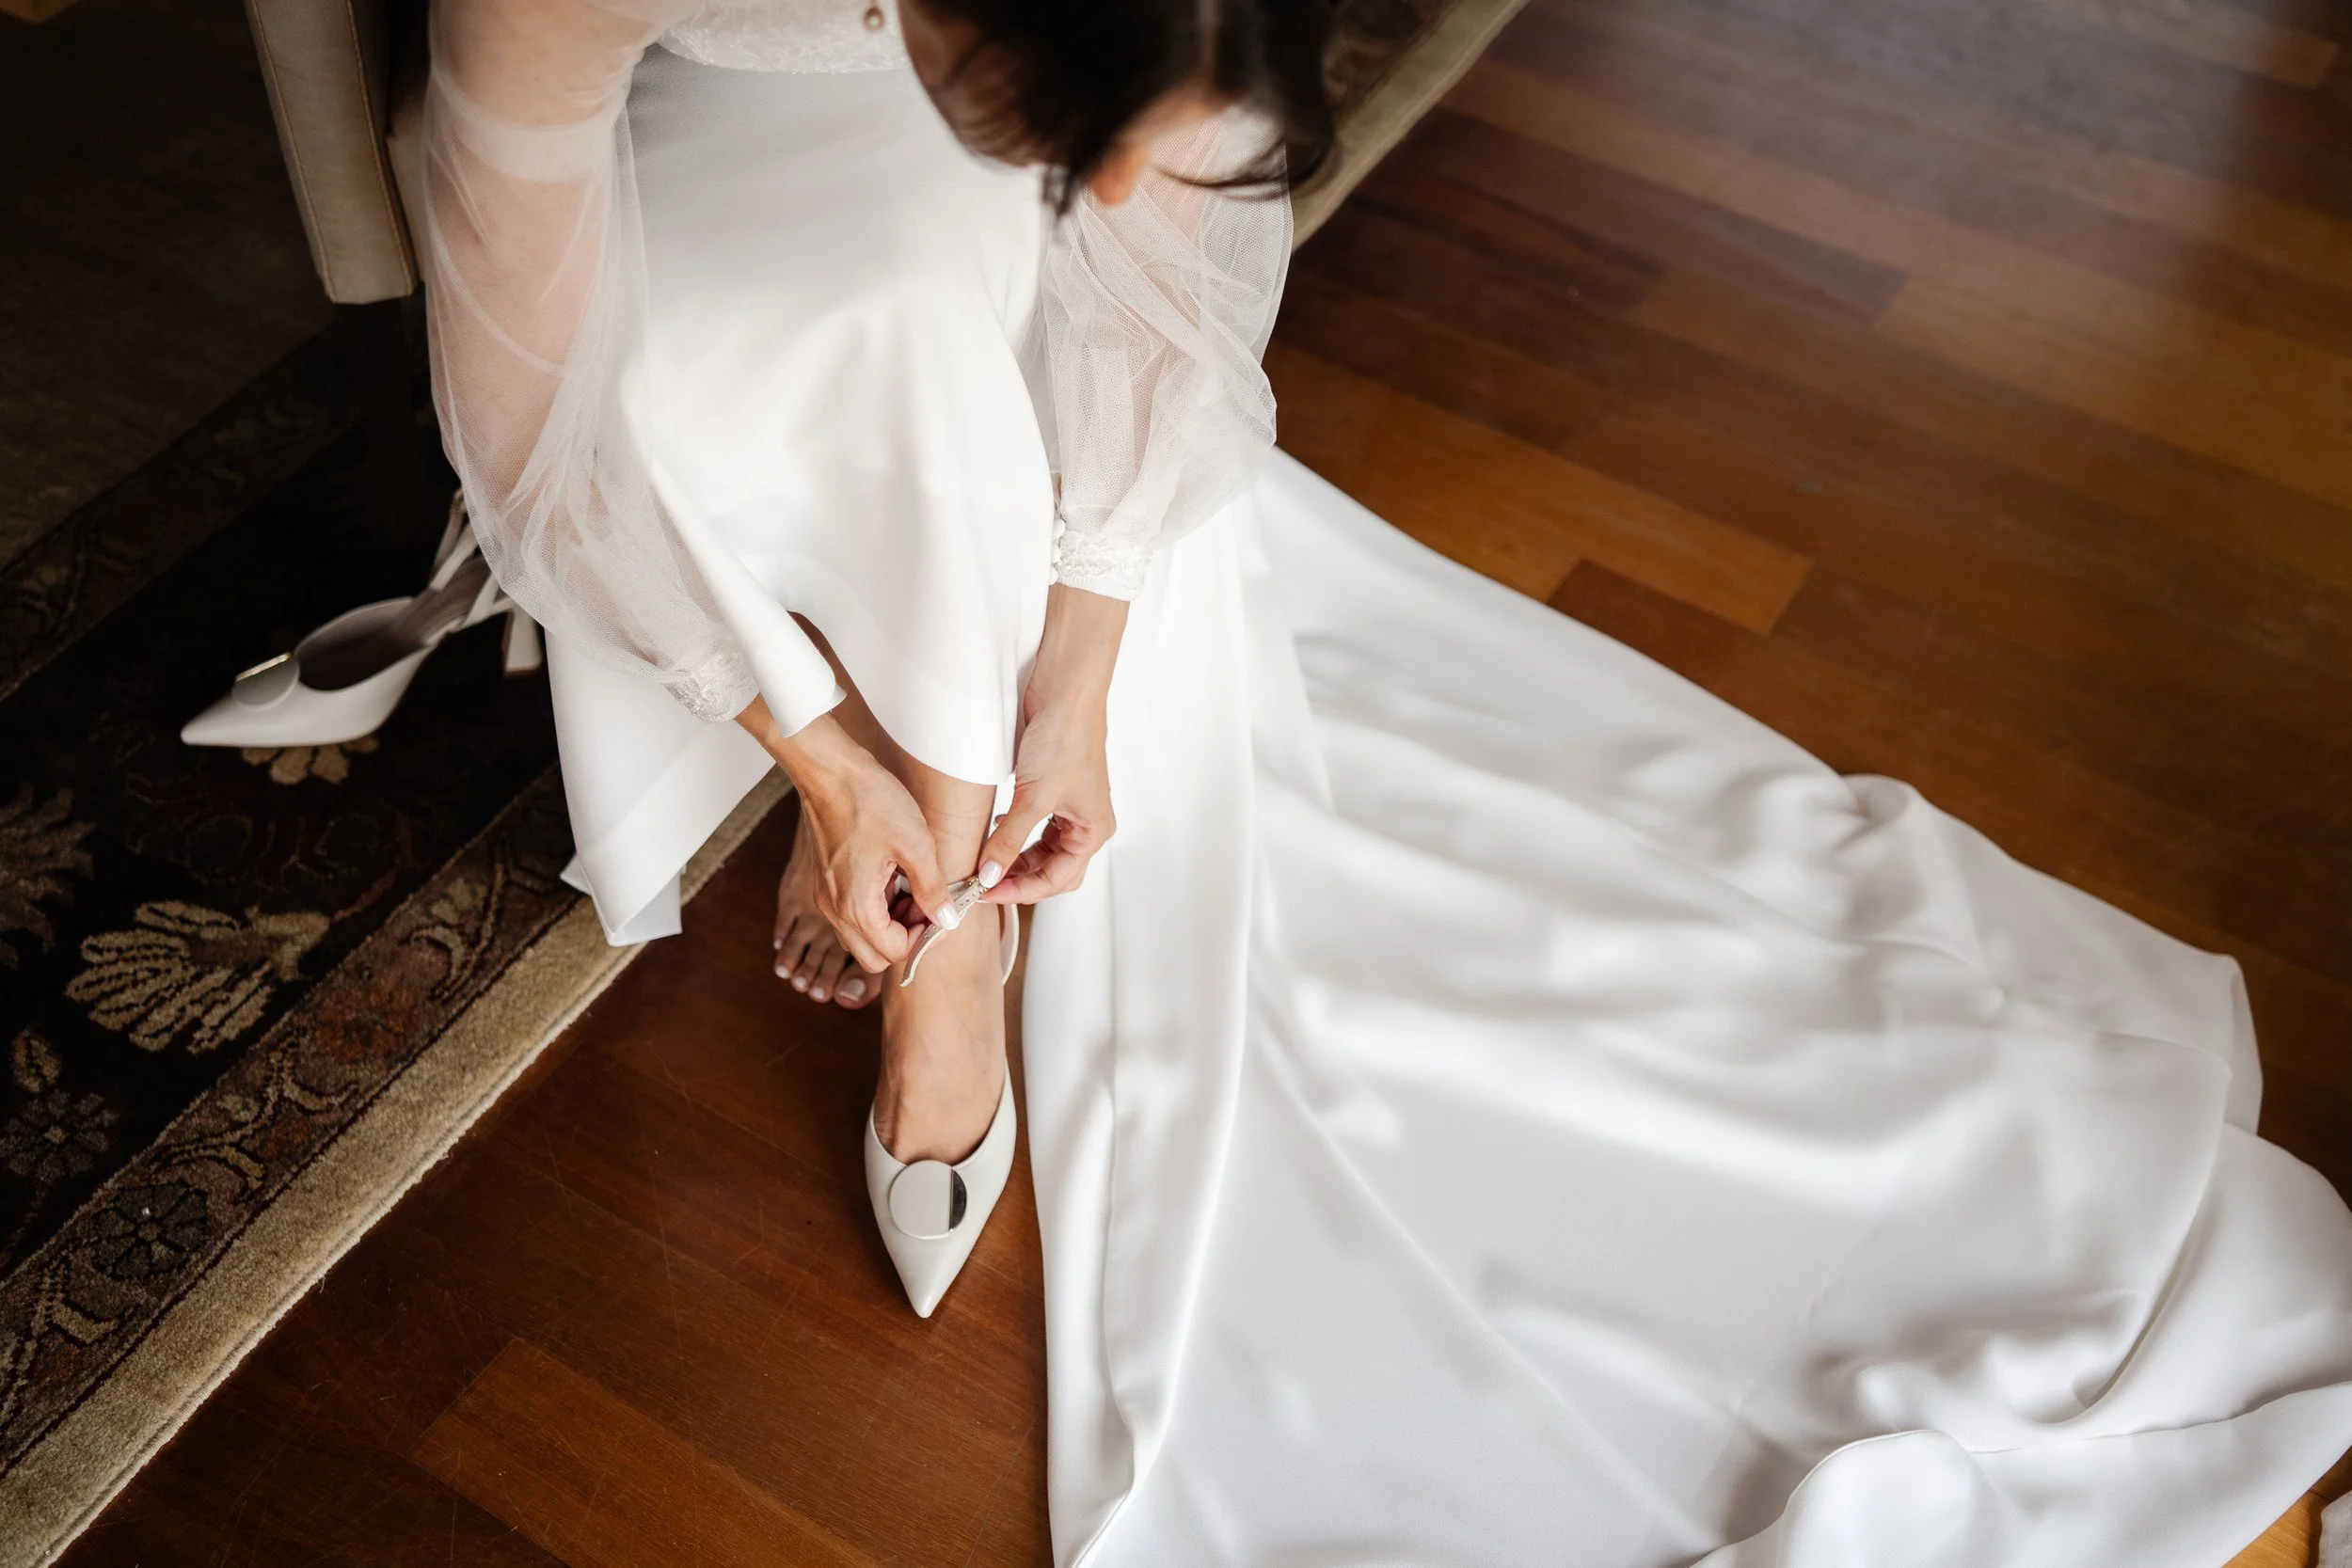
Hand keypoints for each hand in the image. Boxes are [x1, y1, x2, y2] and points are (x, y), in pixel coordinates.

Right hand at [740, 704, 947, 970]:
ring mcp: (827, 897)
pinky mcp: (826, 883)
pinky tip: (892, 877)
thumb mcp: (916, 845)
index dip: (922, 938)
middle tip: (925, 905)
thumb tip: (947, 920)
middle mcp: (835, 910)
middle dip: (904, 939)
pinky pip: (851, 915)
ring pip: (861, 937)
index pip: (893, 954)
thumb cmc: (871, 801)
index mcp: (856, 906)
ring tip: (910, 888)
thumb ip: (932, 889)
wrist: (830, 770)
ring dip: (889, 925)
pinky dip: (874, 909)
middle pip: (873, 956)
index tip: (939, 912)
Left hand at [977, 688, 1114, 904]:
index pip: (1058, 879)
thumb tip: (989, 875)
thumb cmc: (1065, 738)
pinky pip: (1035, 828)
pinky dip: (1016, 836)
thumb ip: (1008, 841)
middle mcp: (1085, 823)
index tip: (986, 891)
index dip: (1021, 889)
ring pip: (1042, 851)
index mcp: (1093, 830)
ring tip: (985, 863)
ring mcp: (1070, 807)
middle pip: (1052, 870)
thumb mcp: (1032, 797)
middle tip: (983, 883)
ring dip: (1015, 859)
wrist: (1064, 691)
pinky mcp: (1053, 791)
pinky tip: (996, 832)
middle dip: (1019, 879)